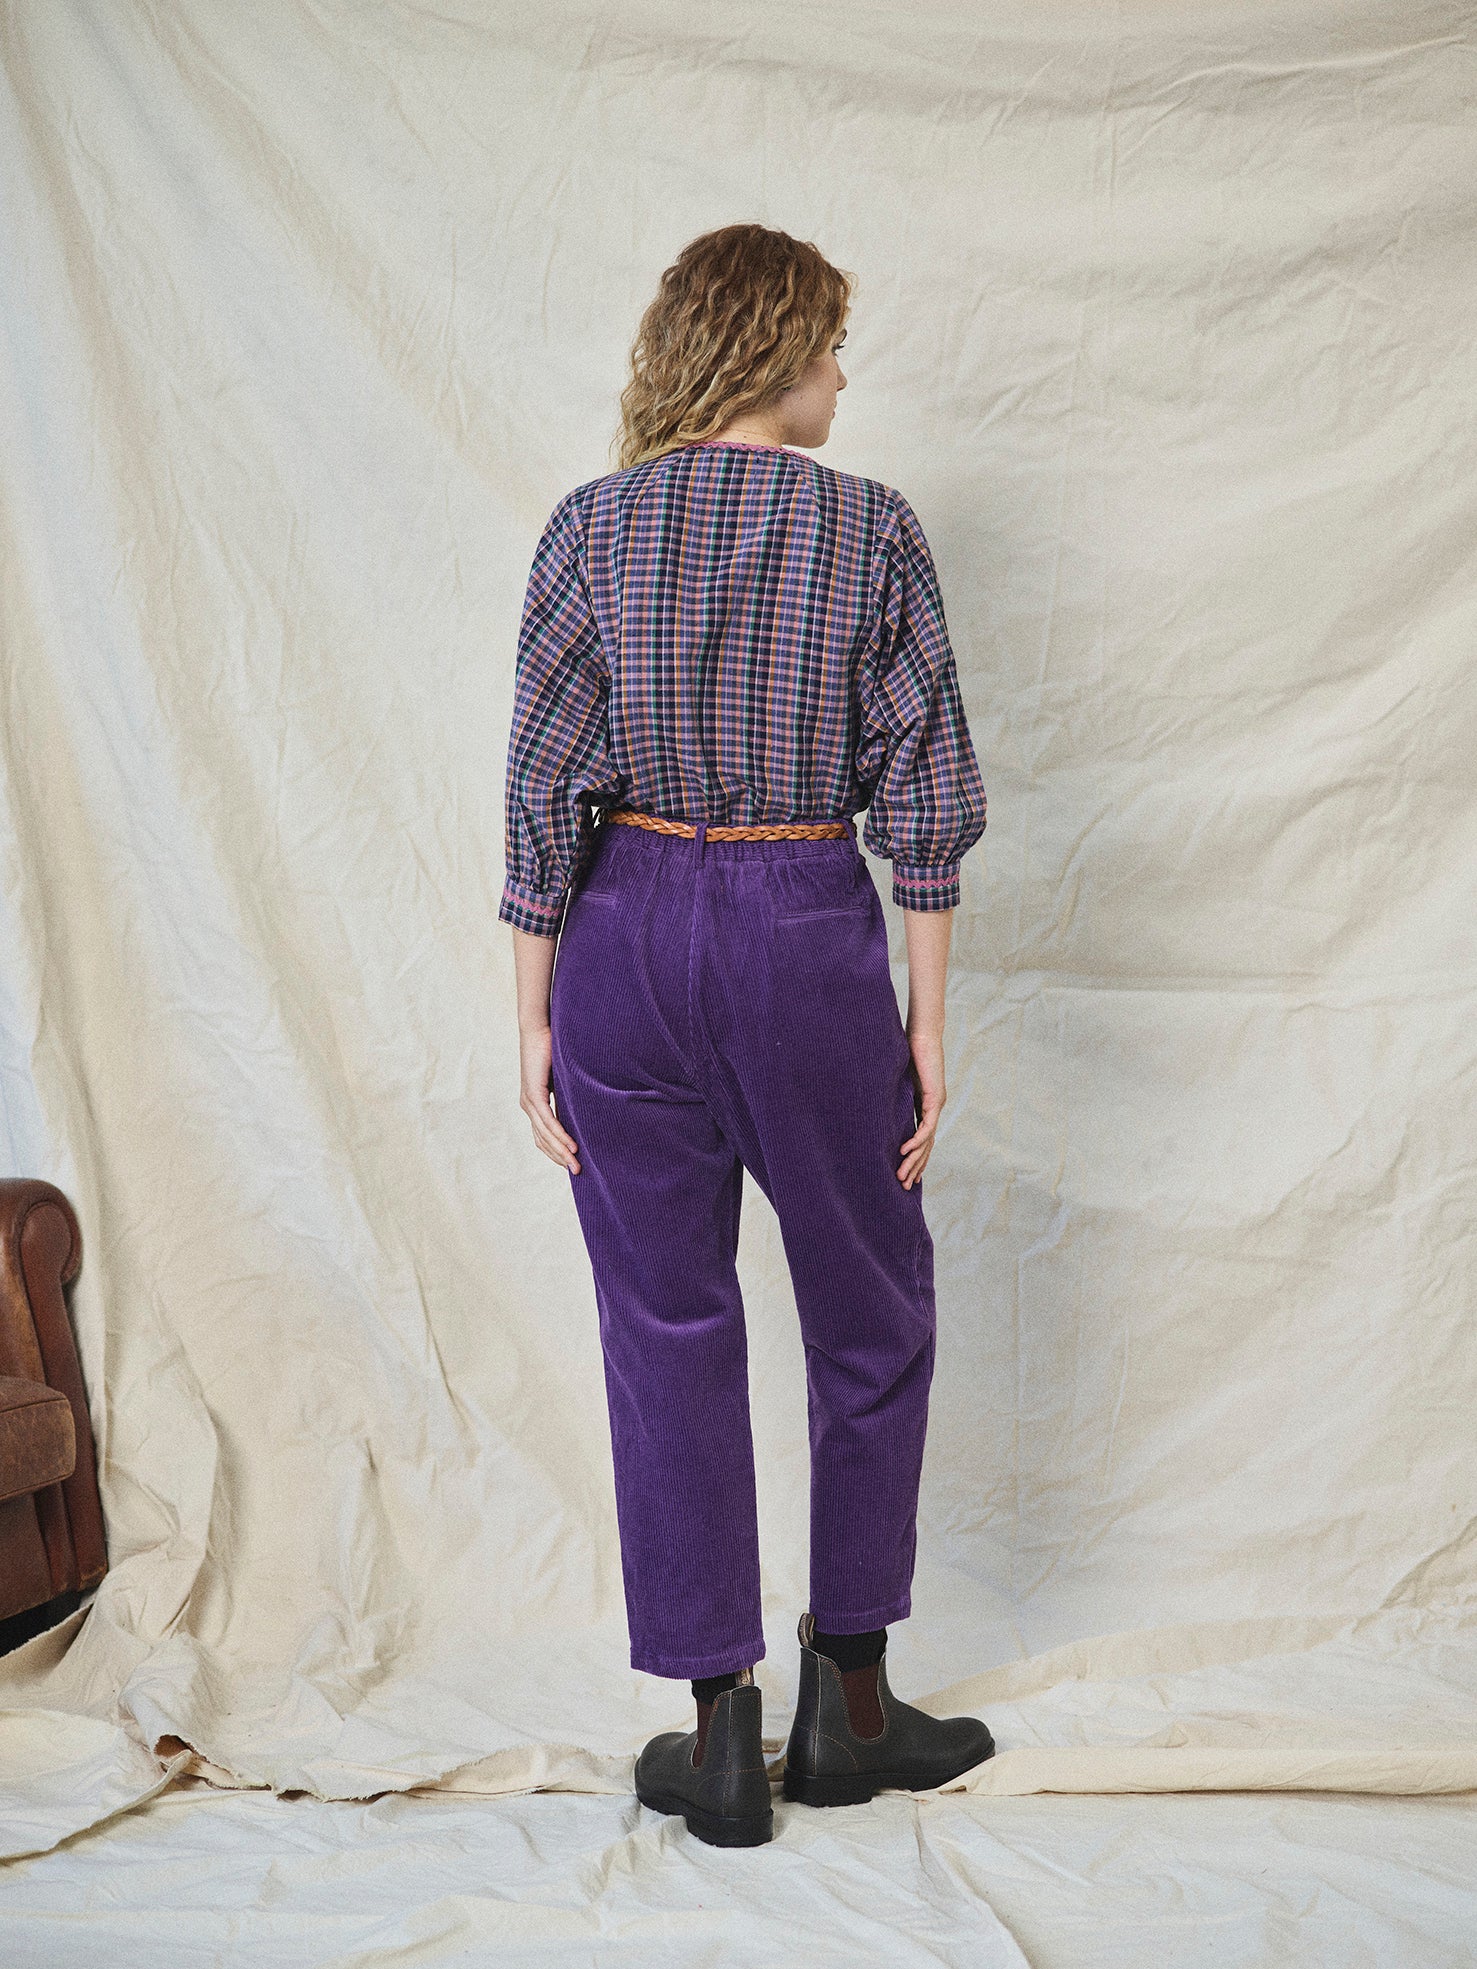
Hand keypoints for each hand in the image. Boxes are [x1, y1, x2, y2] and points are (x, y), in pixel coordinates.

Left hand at [520, 1024, 580, 1173]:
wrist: (540, 1029)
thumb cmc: (554, 1048)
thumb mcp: (564, 1078)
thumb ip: (570, 1094)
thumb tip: (586, 1106)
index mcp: (534, 1103)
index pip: (544, 1136)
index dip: (557, 1152)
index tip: (573, 1163)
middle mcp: (528, 1105)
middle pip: (543, 1141)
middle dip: (560, 1158)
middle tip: (578, 1172)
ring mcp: (529, 1101)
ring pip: (545, 1136)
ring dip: (561, 1152)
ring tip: (577, 1165)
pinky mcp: (533, 1094)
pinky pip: (547, 1122)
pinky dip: (560, 1136)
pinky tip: (572, 1147)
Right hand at [898, 1028, 943, 1186]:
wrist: (923, 1034)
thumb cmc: (908, 1051)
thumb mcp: (896, 1080)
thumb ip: (890, 1093)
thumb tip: (869, 1101)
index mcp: (924, 1106)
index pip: (921, 1140)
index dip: (915, 1159)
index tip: (906, 1175)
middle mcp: (933, 1109)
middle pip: (926, 1146)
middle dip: (915, 1167)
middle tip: (904, 1187)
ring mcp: (935, 1105)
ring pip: (927, 1141)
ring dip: (914, 1160)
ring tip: (903, 1176)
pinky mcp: (934, 1098)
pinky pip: (926, 1126)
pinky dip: (916, 1141)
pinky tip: (905, 1152)